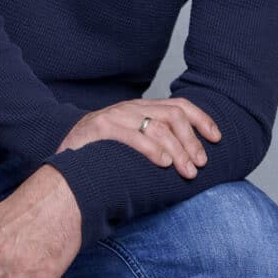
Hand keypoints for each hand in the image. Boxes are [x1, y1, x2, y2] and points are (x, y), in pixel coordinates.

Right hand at [56, 98, 221, 179]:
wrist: (60, 164)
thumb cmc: (100, 159)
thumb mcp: (131, 145)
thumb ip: (155, 144)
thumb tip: (192, 161)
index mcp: (141, 110)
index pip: (179, 106)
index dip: (202, 120)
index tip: (217, 138)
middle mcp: (131, 109)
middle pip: (173, 116)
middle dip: (192, 141)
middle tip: (200, 165)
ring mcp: (115, 117)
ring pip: (158, 126)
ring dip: (178, 150)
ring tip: (187, 171)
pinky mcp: (101, 129)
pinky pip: (133, 136)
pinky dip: (153, 149)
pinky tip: (164, 164)